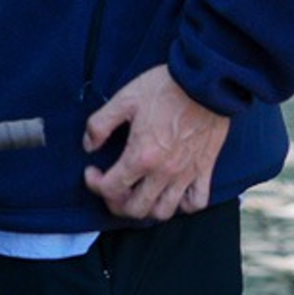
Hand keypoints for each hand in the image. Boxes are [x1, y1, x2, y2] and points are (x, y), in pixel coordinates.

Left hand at [81, 64, 229, 220]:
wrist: (205, 82)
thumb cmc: (164, 88)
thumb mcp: (124, 99)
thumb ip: (100, 124)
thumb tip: (88, 146)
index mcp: (141, 155)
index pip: (110, 189)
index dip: (94, 184)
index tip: (92, 171)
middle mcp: (164, 172)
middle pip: (135, 209)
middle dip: (116, 203)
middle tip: (111, 186)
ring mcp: (186, 174)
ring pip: (163, 212)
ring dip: (146, 208)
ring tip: (138, 192)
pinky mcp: (205, 170)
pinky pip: (196, 202)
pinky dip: (182, 204)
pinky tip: (171, 192)